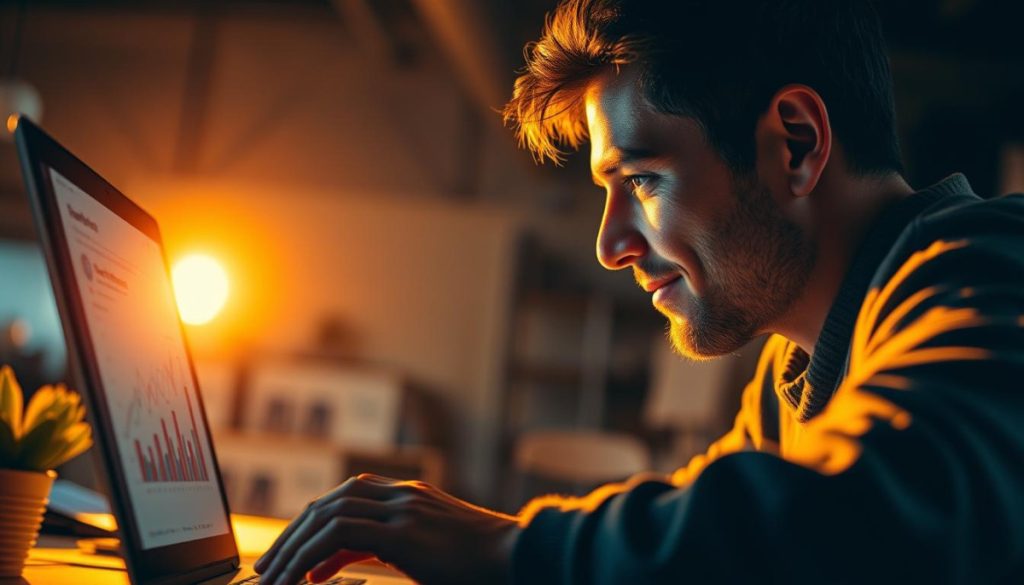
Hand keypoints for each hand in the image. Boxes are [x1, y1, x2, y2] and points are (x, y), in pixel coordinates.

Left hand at [253, 473, 521, 584]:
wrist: (520, 558)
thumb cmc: (483, 564)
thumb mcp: (431, 552)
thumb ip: (394, 549)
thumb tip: (350, 560)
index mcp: (410, 496)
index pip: (347, 499)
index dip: (314, 525)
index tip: (294, 557)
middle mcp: (402, 495)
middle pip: (330, 502)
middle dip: (295, 534)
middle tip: (270, 567)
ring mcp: (403, 508)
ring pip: (328, 514)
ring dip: (294, 546)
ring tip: (275, 577)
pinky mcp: (403, 531)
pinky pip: (340, 535)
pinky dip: (310, 556)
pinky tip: (297, 579)